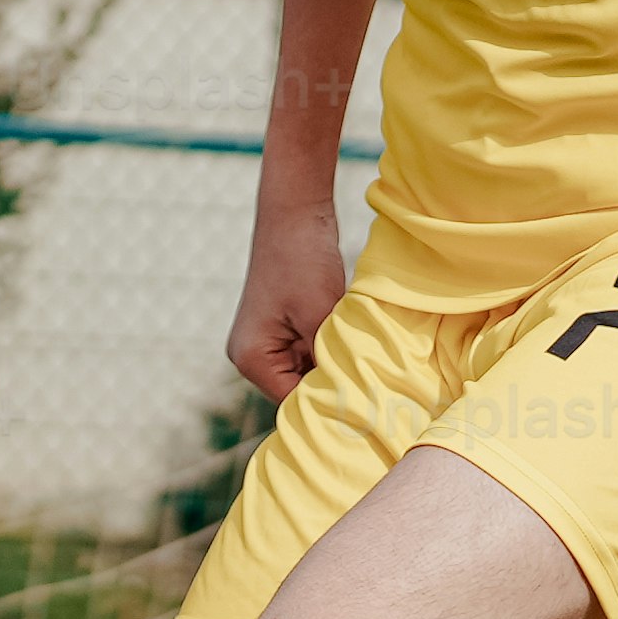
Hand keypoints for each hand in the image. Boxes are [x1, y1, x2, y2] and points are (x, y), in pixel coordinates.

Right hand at [225, 200, 351, 400]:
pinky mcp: (279, 329)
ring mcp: (263, 342)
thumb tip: (349, 397)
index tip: (364, 403)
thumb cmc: (303, 261)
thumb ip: (329, 361)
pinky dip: (327, 348)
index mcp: (251, 359)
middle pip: (297, 390)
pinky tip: (347, 337)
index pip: (294, 403)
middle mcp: (250, 356)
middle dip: (330, 383)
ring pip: (306, 372)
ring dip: (331, 363)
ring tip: (358, 354)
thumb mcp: (320, 317)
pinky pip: (307, 352)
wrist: (295, 214)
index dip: (329, 404)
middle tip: (366, 380)